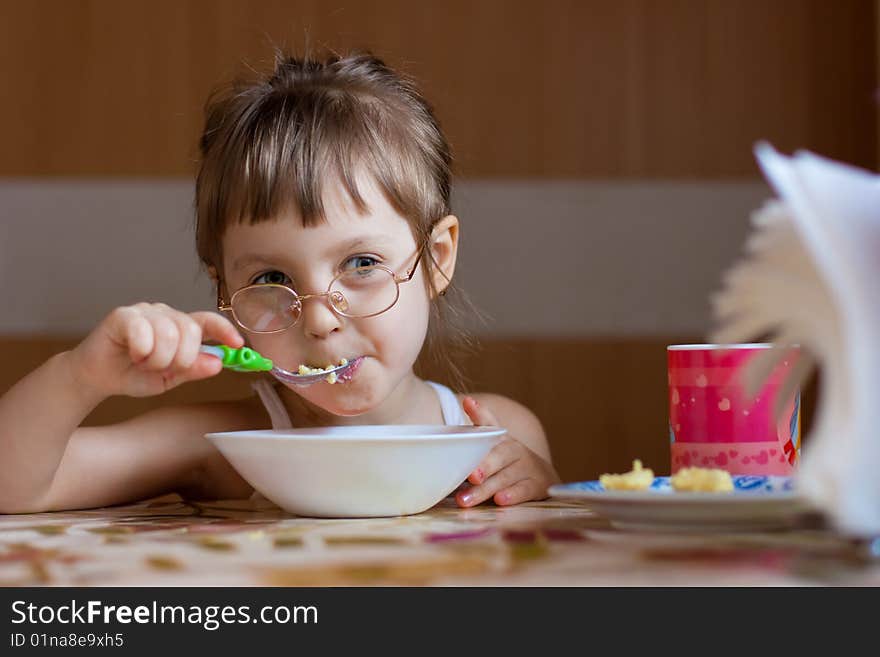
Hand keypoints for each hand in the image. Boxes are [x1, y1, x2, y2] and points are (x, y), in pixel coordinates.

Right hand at [68, 303, 243, 397]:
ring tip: (144, 363)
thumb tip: (218, 363)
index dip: (225, 330)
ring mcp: (145, 312)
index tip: (238, 343)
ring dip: (158, 359)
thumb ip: (193, 369)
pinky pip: (143, 330)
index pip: (208, 321)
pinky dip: (141, 350)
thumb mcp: (169, 378)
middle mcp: (166, 315)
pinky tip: (132, 354)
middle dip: (181, 358)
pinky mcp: (123, 314)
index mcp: (181, 328)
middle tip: (163, 369)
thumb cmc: (133, 375)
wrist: (97, 377)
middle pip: (190, 330)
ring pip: (169, 333)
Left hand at [455, 396, 559, 506]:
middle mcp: (513, 449)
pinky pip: (523, 490)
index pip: (489, 422)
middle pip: (498, 455)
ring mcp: (526, 466)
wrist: (541, 477)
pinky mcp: (536, 484)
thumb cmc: (503, 465)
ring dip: (484, 489)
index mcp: (499, 438)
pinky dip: (512, 495)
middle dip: (484, 465)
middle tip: (471, 475)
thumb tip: (434, 456)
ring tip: (465, 499)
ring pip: (505, 477)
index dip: (479, 412)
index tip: (468, 403)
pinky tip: (500, 500)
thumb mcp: (489, 453)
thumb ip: (467, 451)